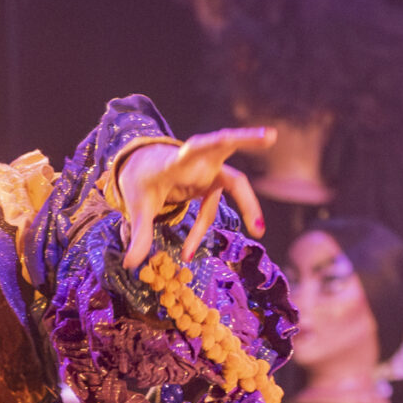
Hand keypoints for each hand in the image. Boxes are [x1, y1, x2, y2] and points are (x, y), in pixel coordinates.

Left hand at [117, 129, 272, 270]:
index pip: (192, 150)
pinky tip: (188, 254)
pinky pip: (211, 210)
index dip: (204, 147)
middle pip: (225, 147)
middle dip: (247, 139)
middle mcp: (195, 161)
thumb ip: (139, 234)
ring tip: (258, 231)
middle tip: (271, 136)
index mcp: (174, 160)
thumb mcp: (136, 207)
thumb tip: (131, 265)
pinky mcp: (210, 184)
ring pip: (234, 184)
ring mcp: (206, 171)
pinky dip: (200, 231)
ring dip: (247, 205)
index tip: (220, 140)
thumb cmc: (140, 182)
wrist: (140, 171)